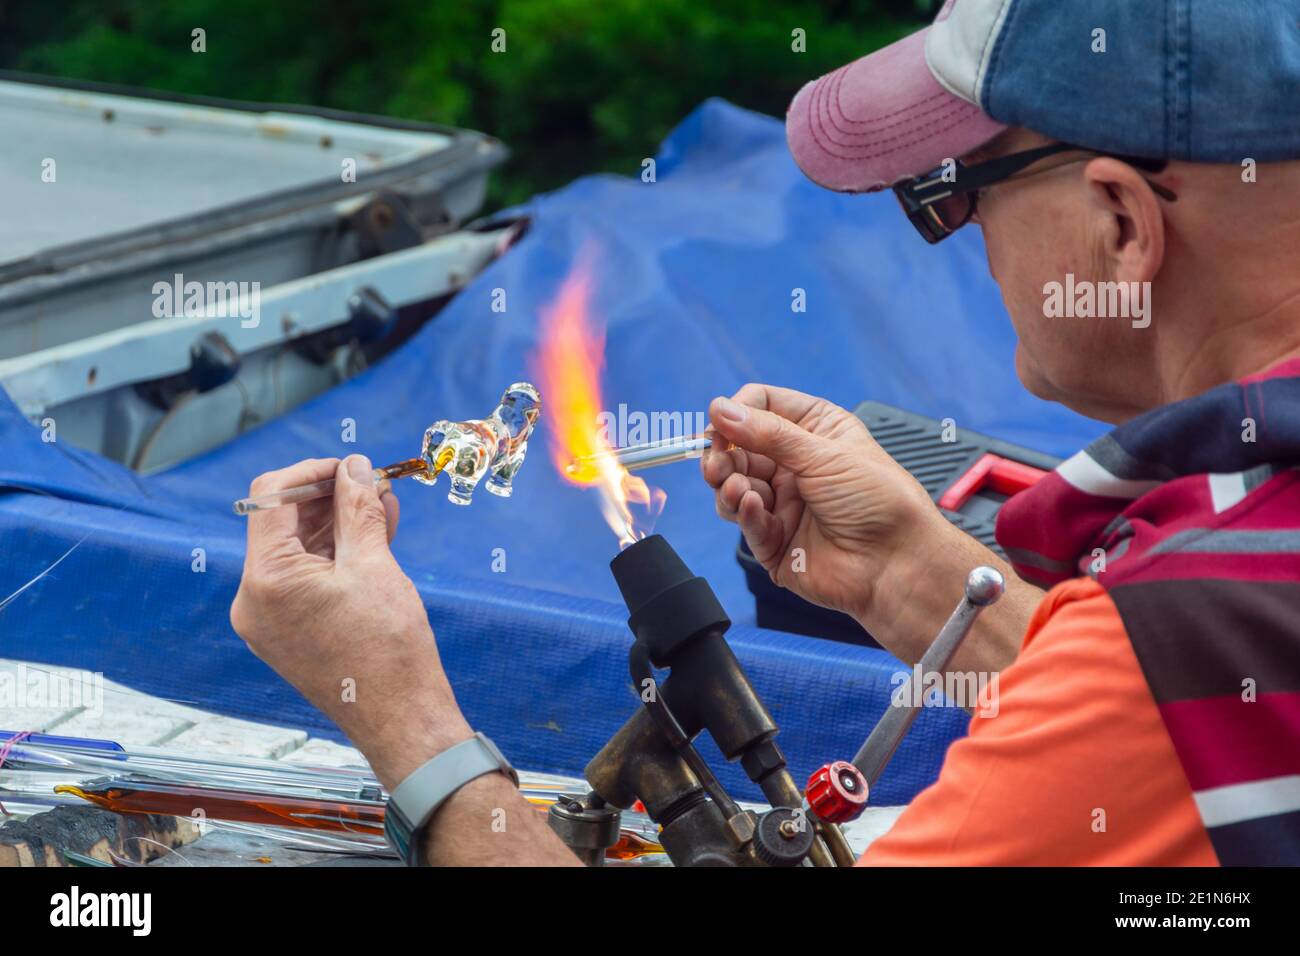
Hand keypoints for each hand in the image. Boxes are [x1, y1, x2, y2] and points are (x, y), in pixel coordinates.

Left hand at [230, 455, 470, 788]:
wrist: (401, 719)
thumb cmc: (388, 650)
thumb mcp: (375, 564)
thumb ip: (358, 508)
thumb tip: (355, 468)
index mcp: (265, 580)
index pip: (272, 496)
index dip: (313, 471)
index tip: (353, 466)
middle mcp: (253, 599)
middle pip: (282, 522)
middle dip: (329, 496)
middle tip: (376, 483)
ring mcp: (268, 619)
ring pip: (296, 549)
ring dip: (337, 523)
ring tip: (383, 507)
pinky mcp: (287, 631)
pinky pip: (303, 577)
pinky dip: (334, 554)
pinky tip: (373, 537)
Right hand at [703, 384, 1035, 671]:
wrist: (897, 564)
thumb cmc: (879, 502)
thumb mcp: (824, 455)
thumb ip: (768, 433)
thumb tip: (721, 409)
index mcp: (814, 432)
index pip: (763, 406)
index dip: (738, 412)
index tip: (722, 422)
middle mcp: (795, 465)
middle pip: (739, 448)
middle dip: (722, 453)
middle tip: (716, 461)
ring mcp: (783, 503)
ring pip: (733, 486)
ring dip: (727, 484)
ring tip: (736, 488)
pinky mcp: (775, 541)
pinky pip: (745, 522)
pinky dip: (744, 512)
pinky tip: (754, 507)